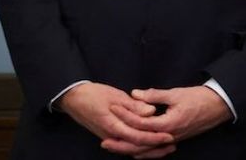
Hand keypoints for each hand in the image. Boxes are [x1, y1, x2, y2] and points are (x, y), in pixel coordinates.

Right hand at [58, 82, 175, 156]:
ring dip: (148, 150)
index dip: (154, 138)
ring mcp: (109, 137)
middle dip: (155, 148)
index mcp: (113, 126)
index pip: (137, 136)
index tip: (169, 136)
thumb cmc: (94, 95)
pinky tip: (149, 145)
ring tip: (165, 148)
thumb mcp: (115, 96)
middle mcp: (111, 136)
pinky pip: (126, 145)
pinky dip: (139, 147)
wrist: (73, 98)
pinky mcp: (109, 136)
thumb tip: (151, 112)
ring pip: (131, 149)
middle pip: (135, 148)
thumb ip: (134, 106)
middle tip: (172, 146)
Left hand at [107, 86, 229, 151]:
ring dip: (129, 150)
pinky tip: (134, 151)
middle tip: (104, 141)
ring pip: (147, 151)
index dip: (125, 115)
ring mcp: (172, 140)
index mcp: (168, 123)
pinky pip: (155, 150)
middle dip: (121, 143)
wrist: (219, 106)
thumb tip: (135, 94)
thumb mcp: (176, 93)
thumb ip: (154, 95)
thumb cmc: (199, 98)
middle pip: (140, 144)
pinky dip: (143, 152)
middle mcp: (169, 136)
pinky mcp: (175, 139)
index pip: (140, 123)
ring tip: (114, 147)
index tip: (112, 108)